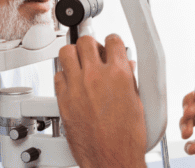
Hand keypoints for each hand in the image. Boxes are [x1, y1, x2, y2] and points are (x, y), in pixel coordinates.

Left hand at [55, 34, 146, 167]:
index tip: (110, 46)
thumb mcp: (137, 103)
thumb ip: (129, 79)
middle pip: (85, 41)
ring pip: (66, 52)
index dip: (112, 42)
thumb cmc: (126, 138)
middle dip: (90, 45)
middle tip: (93, 54)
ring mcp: (77, 87)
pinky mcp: (63, 100)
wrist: (111, 159)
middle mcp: (96, 77)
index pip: (112, 40)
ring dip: (73, 55)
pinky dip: (64, 76)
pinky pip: (57, 75)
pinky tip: (72, 82)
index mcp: (119, 75)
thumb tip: (126, 67)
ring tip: (79, 63)